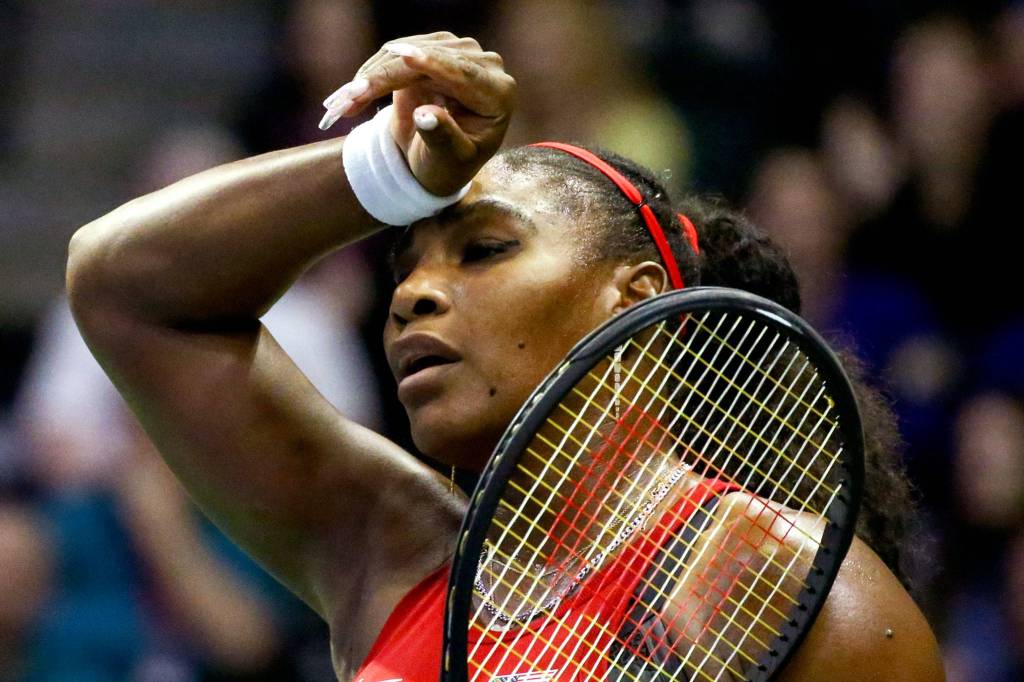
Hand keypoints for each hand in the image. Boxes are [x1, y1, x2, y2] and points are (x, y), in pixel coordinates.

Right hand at [321, 32, 515, 195]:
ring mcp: (457, 53)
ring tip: (341, 104)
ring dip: (371, 76)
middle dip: (386, 78)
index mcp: (499, 94)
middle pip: (430, 60)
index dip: (435, 64)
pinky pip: (395, 54)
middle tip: (350, 98)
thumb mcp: (449, 160)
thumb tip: (426, 116)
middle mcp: (483, 65)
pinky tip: (351, 96)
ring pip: (407, 53)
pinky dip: (371, 74)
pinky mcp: (431, 49)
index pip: (465, 74)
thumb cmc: (448, 165)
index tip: (406, 57)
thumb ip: (442, 137)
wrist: (435, 159)